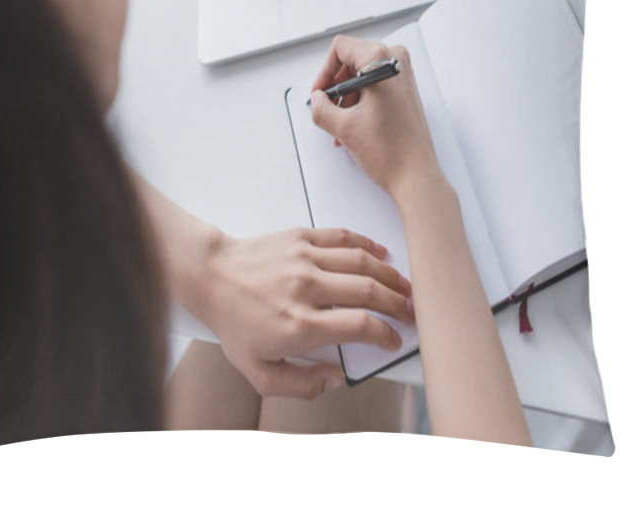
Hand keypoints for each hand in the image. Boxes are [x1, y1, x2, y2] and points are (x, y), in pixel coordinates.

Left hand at [197, 227, 413, 399]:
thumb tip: (335, 378)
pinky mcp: (301, 238)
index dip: (385, 334)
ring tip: (405, 287)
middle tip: (412, 312)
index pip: (359, 326)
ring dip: (390, 275)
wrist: (211, 276)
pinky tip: (381, 254)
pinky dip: (367, 244)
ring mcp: (304, 259)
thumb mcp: (258, 371)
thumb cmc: (234, 323)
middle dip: (398, 304)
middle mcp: (305, 289)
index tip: (393, 340)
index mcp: (299, 325)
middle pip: (368, 292)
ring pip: (361, 263)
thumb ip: (300, 385)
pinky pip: (342, 237)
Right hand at [310, 35, 443, 199]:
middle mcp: (397, 62)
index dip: (324, 72)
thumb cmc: (391, 151)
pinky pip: (374, 88)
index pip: (340, 48)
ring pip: (360, 77)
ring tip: (340, 126)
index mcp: (382, 61)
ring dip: (345, 100)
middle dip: (335, 88)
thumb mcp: (343, 127)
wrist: (415, 175)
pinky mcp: (405, 92)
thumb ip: (320, 108)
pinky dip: (359, 104)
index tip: (320, 93)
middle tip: (328, 109)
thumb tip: (316, 100)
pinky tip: (351, 127)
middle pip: (350, 62)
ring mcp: (403, 77)